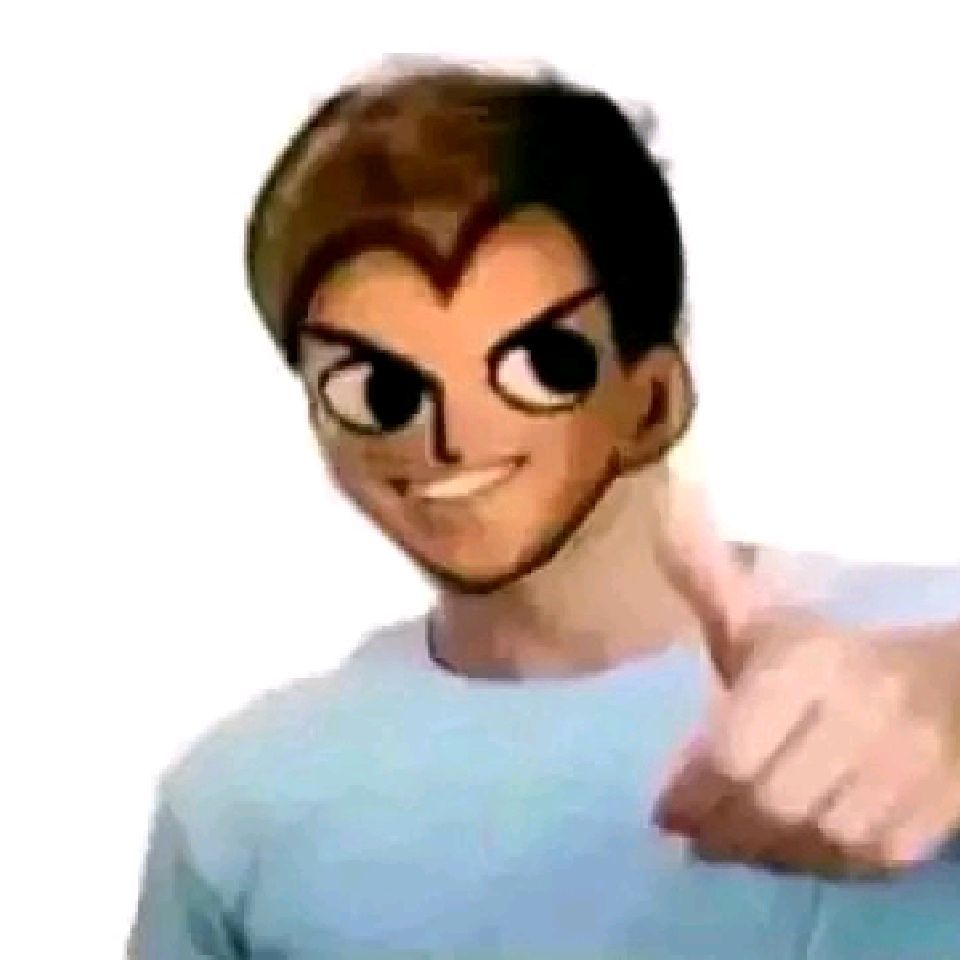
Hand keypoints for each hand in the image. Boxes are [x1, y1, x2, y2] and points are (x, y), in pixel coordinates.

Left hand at [651, 478, 959, 875]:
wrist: (948, 684)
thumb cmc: (830, 655)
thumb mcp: (765, 618)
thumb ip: (706, 579)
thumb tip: (669, 497)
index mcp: (809, 662)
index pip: (737, 749)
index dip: (693, 791)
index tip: (662, 811)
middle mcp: (862, 713)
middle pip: (773, 802)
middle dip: (719, 830)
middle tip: (688, 835)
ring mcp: (908, 769)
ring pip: (817, 841)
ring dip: (760, 853)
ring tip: (728, 843)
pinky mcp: (936, 815)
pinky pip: (864, 864)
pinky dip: (814, 867)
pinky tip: (784, 851)